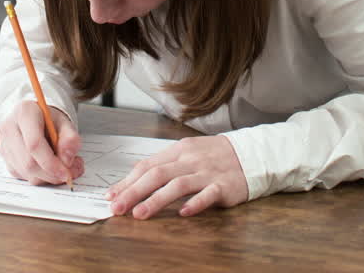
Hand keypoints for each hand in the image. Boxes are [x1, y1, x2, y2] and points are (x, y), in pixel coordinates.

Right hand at [0, 101, 83, 185]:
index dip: (51, 163)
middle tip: (70, 173)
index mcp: (25, 113)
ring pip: (26, 173)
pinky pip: (23, 176)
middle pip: (29, 163)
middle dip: (51, 174)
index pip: (34, 144)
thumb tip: (67, 159)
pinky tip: (49, 168)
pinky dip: (39, 177)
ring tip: (62, 168)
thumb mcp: (65, 123)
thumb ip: (71, 139)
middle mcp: (10, 127)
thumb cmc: (49, 119)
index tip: (66, 173)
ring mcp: (4, 144)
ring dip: (47, 177)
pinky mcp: (5, 158)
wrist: (34, 116)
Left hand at [107, 135, 247, 218]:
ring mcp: (207, 173)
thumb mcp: (188, 153)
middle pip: (157, 174)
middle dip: (134, 192)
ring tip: (140, 214)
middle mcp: (191, 160)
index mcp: (179, 151)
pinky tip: (183, 213)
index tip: (112, 196)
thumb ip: (164, 165)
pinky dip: (195, 203)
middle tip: (117, 208)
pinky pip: (208, 195)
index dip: (128, 181)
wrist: (251, 154)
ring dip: (156, 200)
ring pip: (178, 184)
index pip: (147, 165)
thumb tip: (134, 178)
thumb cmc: (215, 156)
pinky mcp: (224, 186)